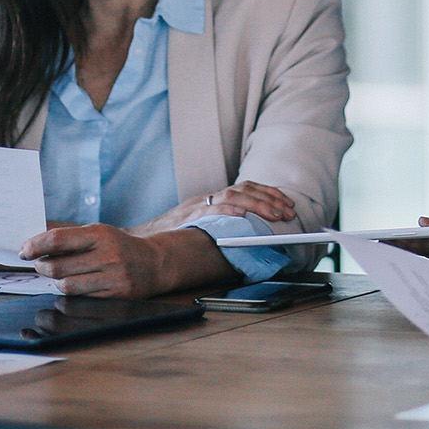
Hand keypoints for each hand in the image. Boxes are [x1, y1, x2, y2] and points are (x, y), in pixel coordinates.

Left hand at [20, 224, 228, 297]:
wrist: (155, 263)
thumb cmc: (119, 246)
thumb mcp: (99, 233)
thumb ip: (71, 239)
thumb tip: (35, 245)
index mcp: (100, 234)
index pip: (58, 240)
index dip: (36, 246)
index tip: (24, 251)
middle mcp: (107, 255)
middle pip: (58, 267)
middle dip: (41, 267)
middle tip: (38, 265)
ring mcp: (113, 277)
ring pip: (67, 285)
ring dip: (56, 282)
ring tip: (58, 275)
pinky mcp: (116, 295)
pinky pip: (82, 297)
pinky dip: (72, 292)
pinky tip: (74, 284)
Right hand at [126, 182, 296, 235]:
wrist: (140, 240)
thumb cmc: (170, 237)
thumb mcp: (198, 226)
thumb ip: (219, 224)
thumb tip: (249, 232)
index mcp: (211, 199)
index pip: (245, 188)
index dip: (268, 193)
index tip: (286, 202)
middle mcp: (207, 198)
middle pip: (245, 189)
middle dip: (271, 198)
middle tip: (289, 210)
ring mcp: (198, 205)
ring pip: (235, 195)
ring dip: (259, 204)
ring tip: (276, 213)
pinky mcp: (189, 214)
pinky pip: (213, 208)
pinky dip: (231, 209)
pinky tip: (245, 214)